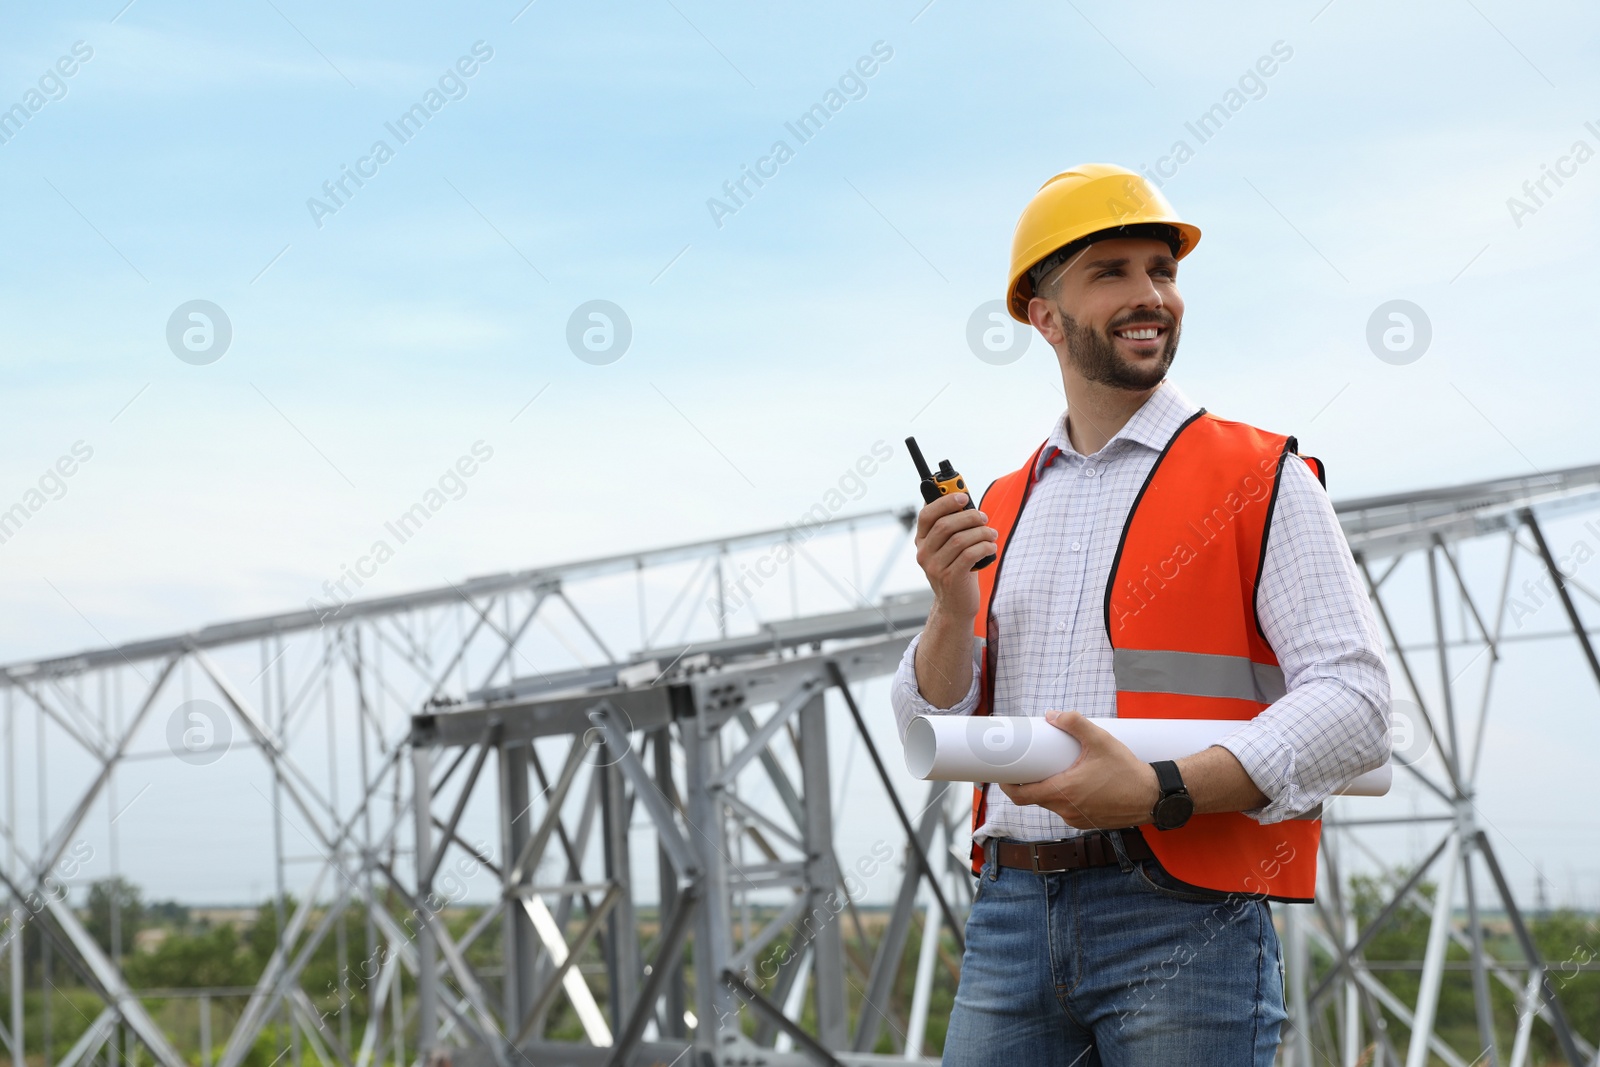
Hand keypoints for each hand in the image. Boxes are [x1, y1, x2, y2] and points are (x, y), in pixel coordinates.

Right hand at [913, 492, 997, 620]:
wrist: (955, 605)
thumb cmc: (957, 570)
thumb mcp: (949, 548)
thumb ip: (953, 526)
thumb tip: (965, 501)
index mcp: (922, 541)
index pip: (926, 515)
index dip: (944, 502)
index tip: (963, 497)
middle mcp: (924, 553)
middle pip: (945, 525)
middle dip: (969, 517)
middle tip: (984, 518)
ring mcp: (935, 567)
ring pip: (960, 540)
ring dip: (981, 533)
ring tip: (992, 535)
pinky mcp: (950, 578)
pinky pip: (970, 554)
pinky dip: (984, 547)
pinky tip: (991, 547)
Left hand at [999, 711, 1160, 829]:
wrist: (1154, 796)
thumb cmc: (1127, 771)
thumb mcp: (1100, 740)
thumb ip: (1075, 723)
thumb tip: (1052, 715)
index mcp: (1062, 792)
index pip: (1021, 796)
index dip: (1007, 785)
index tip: (1003, 772)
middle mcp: (1066, 810)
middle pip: (1035, 798)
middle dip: (1029, 781)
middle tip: (1030, 763)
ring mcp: (1077, 819)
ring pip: (1052, 804)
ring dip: (1049, 788)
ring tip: (1055, 769)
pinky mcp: (1088, 822)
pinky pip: (1068, 809)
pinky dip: (1066, 797)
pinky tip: (1075, 782)